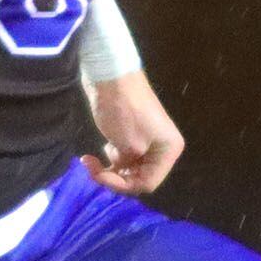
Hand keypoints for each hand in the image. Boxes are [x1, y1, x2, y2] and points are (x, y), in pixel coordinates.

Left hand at [83, 70, 184, 195]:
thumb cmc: (124, 111)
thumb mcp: (128, 146)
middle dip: (114, 176)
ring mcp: (148, 141)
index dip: (122, 184)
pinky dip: (111, 157)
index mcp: (169, 151)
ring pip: (129, 167)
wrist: (111, 76)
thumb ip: (129, 167)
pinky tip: (96, 154)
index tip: (100, 175)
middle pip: (139, 176)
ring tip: (93, 159)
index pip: (147, 183)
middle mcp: (163, 148)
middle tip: (92, 169)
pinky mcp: (134, 134)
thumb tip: (124, 171)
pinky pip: (124, 156)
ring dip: (110, 167)